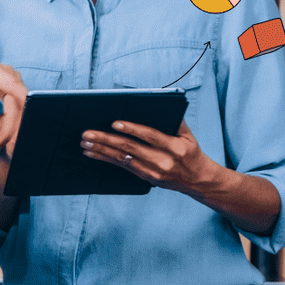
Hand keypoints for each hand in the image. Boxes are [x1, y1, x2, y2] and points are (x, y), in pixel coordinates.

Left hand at [0, 52, 27, 155]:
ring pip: (18, 110)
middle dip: (8, 131)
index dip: (20, 113)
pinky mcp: (10, 90)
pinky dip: (4, 123)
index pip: (15, 92)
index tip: (17, 134)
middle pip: (18, 106)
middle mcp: (7, 76)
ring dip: (5, 130)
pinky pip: (13, 109)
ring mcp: (11, 82)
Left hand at [80, 120, 217, 193]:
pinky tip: (93, 153)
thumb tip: (158, 103)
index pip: (149, 136)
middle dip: (106, 139)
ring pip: (122, 158)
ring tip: (85, 142)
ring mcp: (153, 171)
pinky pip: (122, 166)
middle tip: (87, 133)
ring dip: (101, 150)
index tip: (114, 123)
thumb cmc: (191, 153)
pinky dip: (105, 159)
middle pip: (130, 148)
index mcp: (174, 147)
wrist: (198, 180)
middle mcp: (163, 160)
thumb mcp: (188, 136)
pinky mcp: (146, 177)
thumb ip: (175, 121)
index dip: (131, 129)